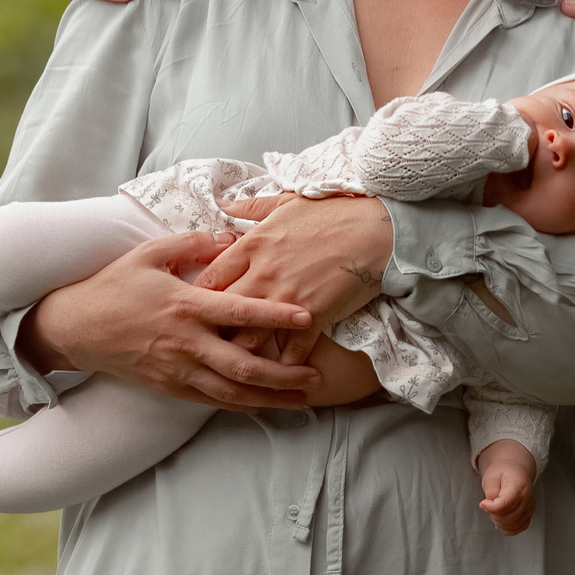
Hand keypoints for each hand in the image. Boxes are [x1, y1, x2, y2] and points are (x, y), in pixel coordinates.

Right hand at [18, 231, 321, 410]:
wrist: (75, 327)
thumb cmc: (114, 285)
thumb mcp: (150, 253)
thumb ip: (194, 243)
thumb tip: (232, 236)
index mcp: (186, 305)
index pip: (240, 312)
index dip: (276, 315)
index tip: (308, 316)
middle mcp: (186, 342)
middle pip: (245, 365)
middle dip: (285, 373)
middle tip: (317, 375)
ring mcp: (177, 369)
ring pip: (232, 391)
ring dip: (270, 397)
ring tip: (303, 397)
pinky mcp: (169, 387)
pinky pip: (211, 401)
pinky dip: (241, 405)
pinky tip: (264, 404)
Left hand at [198, 195, 392, 366]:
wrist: (376, 230)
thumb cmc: (332, 213)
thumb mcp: (287, 201)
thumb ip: (252, 207)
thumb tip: (224, 204)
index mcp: (252, 245)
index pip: (209, 278)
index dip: (199, 297)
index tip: (197, 308)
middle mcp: (262, 274)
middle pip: (221, 314)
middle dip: (212, 330)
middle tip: (209, 342)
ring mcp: (287, 299)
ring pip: (248, 338)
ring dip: (243, 352)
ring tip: (237, 365)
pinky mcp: (313, 317)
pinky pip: (289, 352)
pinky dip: (283, 364)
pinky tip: (278, 372)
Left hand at [476, 439, 536, 535]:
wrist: (515, 470)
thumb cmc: (503, 472)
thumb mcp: (491, 477)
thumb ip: (490, 493)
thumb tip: (491, 509)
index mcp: (518, 486)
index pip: (505, 504)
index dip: (491, 508)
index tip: (483, 503)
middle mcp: (527, 498)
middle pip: (508, 517)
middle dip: (493, 515)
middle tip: (488, 506)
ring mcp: (530, 508)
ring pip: (513, 525)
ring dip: (499, 522)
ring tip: (494, 511)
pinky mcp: (529, 514)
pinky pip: (519, 528)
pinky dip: (507, 528)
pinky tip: (500, 521)